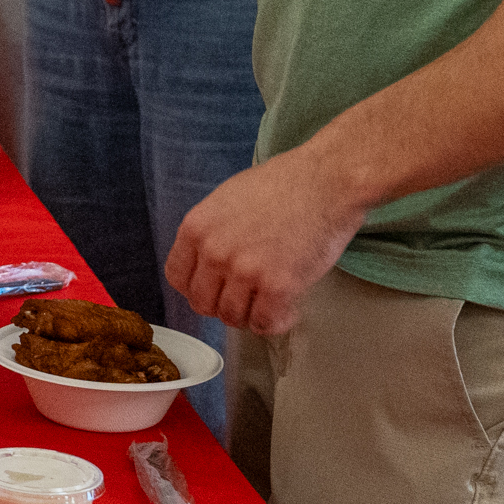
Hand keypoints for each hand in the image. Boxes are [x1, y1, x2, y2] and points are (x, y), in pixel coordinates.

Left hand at [162, 144, 371, 335]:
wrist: (327, 180)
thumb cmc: (283, 184)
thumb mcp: (227, 198)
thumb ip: (211, 232)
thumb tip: (206, 263)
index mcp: (196, 227)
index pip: (176, 277)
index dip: (197, 287)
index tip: (214, 287)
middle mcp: (214, 251)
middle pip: (202, 303)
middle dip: (223, 303)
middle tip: (246, 295)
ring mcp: (244, 271)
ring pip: (232, 318)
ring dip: (250, 314)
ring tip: (269, 299)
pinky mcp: (278, 287)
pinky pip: (265, 324)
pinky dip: (276, 321)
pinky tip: (288, 307)